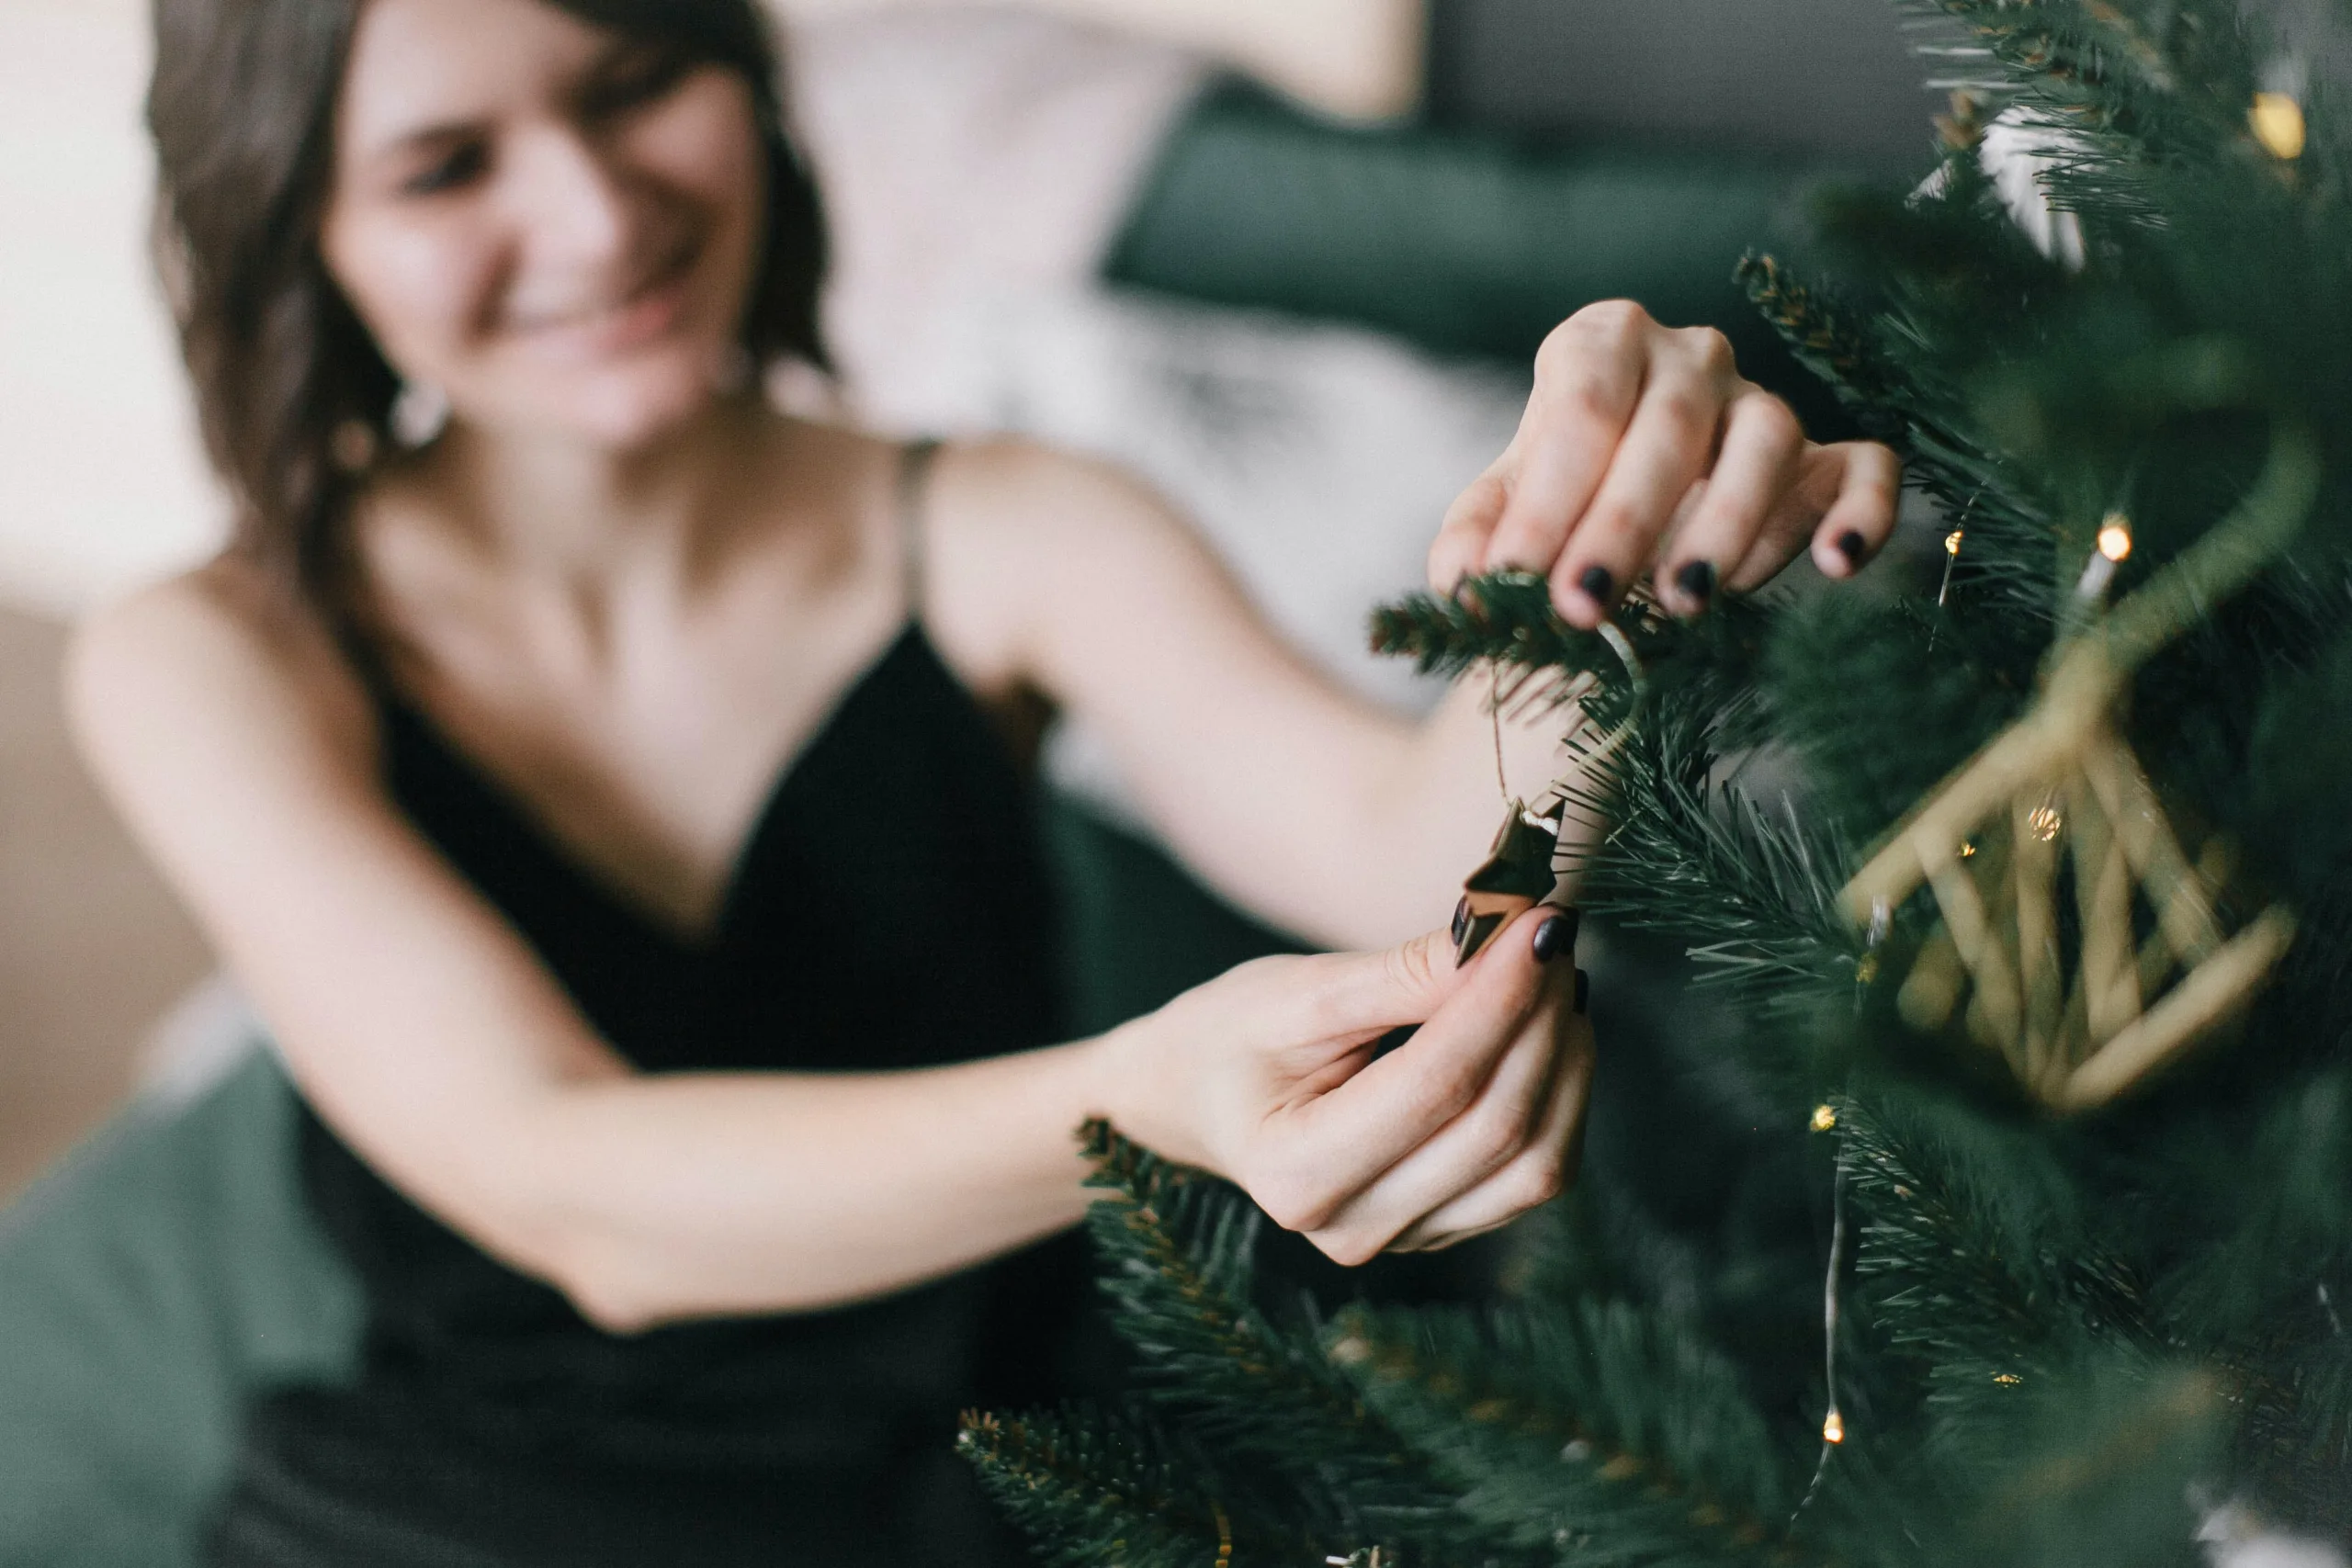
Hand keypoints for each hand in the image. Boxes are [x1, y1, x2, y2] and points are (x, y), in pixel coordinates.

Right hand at [1094, 907, 1592, 1263]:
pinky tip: (1549, 1032)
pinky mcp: (1445, 1229)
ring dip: (1566, 1062)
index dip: (1499, 1001)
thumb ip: (1402, 975)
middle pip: (1495, 1127)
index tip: (1535, 923)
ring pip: (1534, 1163)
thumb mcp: (1297, 992)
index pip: (1436, 1086)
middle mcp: (1353, 1228)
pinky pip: (1533, 1175)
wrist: (1197, 1099)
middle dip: (1541, 1022)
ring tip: (1556, 979)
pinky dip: (1560, 1097)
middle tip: (1552, 936)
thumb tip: (1503, 939)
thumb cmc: (1231, 1036)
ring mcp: (1406, 1241)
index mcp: (1297, 1171)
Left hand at [1428, 300, 1902, 628]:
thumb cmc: (1558, 503)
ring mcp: (1765, 404)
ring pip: (1768, 440)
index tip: (1514, 580)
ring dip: (1729, 523)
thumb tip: (1465, 581)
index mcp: (1603, 344)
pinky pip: (1867, 468)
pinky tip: (1835, 564)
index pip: (1581, 408)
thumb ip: (1474, 540)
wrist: (1623, 517)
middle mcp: (1691, 357)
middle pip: (1669, 427)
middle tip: (1585, 608)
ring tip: (1685, 601)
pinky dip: (1862, 512)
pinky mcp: (1830, 455)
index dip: (1547, 498)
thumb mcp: (1501, 513)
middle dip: (1623, 525)